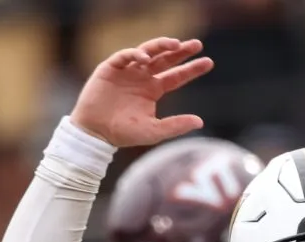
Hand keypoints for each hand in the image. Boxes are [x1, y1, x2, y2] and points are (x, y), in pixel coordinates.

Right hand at [70, 37, 213, 147]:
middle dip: (181, 51)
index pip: (176, 76)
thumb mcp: (154, 131)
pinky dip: (134, 54)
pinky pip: (124, 56)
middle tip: (197, 44)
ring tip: (175, 44)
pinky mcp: (110, 69)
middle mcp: (142, 78)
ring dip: (160, 46)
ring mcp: (127, 71)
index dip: (192, 69)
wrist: (96, 133)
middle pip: (165, 59)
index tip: (209, 62)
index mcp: (153, 90)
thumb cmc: (124, 133)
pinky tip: (145, 58)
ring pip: (147, 52)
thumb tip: (200, 121)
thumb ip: (176, 126)